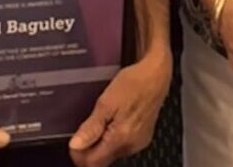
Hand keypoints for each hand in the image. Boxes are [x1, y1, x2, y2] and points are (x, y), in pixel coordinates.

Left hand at [68, 49, 171, 164]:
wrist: (157, 74)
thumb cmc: (133, 83)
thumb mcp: (106, 101)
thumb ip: (92, 127)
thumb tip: (75, 145)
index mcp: (120, 139)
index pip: (91, 163)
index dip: (78, 154)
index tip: (76, 139)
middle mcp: (130, 146)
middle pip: (101, 160)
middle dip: (90, 148)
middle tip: (90, 125)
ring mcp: (138, 144)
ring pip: (111, 153)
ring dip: (102, 142)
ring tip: (105, 119)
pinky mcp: (143, 139)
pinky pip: (122, 146)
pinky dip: (114, 138)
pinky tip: (116, 120)